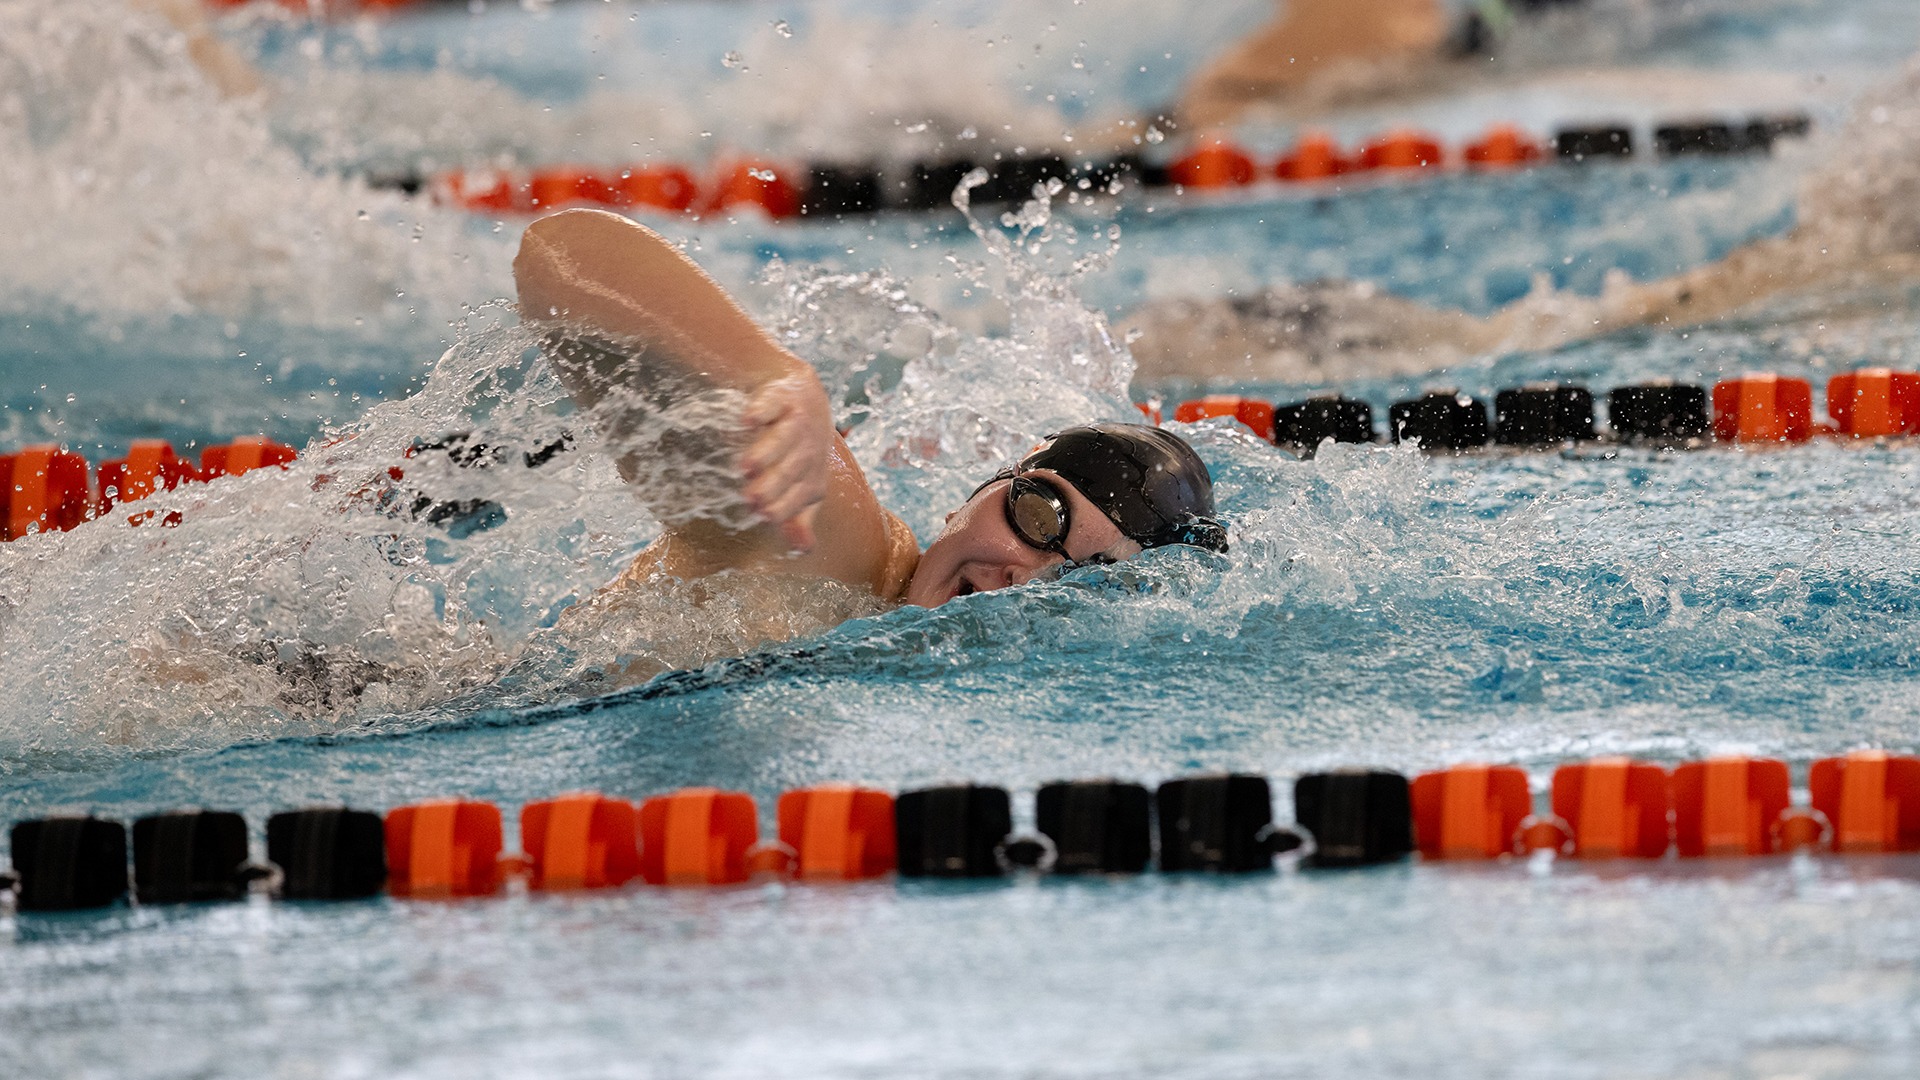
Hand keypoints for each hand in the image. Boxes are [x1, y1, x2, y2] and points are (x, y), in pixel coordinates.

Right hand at [739, 374, 833, 552]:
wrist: (806, 396)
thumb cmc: (802, 450)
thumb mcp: (805, 484)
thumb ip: (799, 517)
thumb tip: (801, 550)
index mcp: (814, 476)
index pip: (801, 494)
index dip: (783, 505)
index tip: (761, 514)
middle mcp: (809, 449)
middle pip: (792, 468)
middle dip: (773, 484)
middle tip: (750, 497)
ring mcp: (798, 421)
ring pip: (784, 437)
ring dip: (767, 452)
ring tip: (746, 466)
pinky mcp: (782, 395)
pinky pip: (772, 403)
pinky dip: (761, 410)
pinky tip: (747, 421)